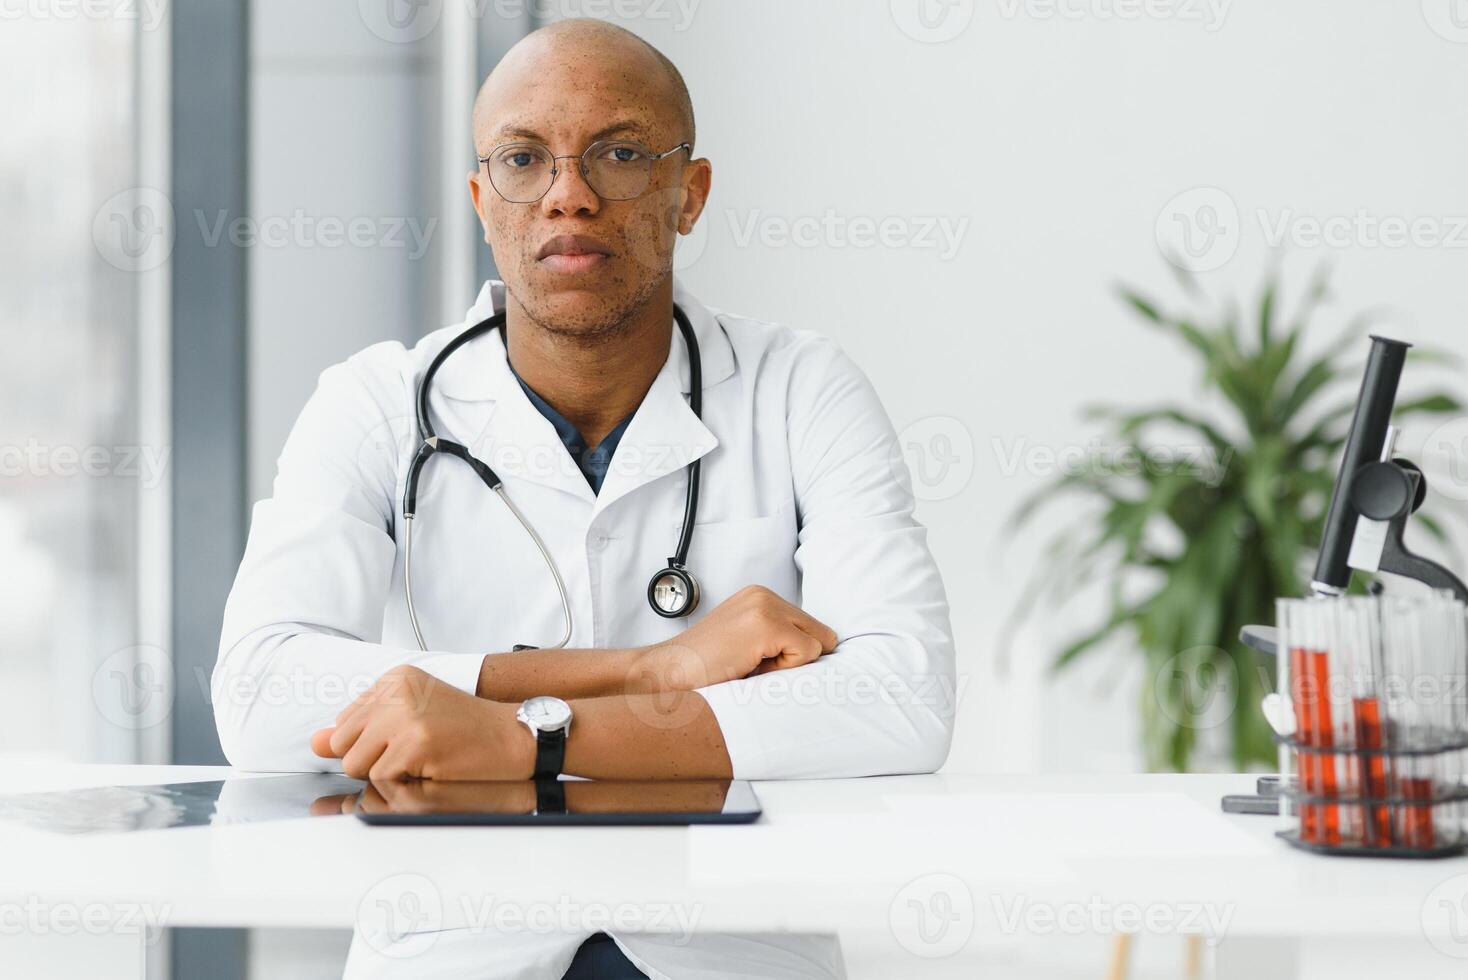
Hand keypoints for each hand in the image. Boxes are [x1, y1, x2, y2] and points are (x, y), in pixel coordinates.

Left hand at [310, 665, 532, 780]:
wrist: (512, 738)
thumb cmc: (465, 731)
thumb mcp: (409, 720)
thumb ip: (360, 730)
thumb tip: (315, 743)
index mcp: (394, 678)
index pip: (345, 723)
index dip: (373, 743)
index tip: (407, 738)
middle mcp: (396, 690)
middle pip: (343, 744)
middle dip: (372, 760)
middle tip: (414, 752)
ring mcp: (405, 715)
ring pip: (355, 764)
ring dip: (386, 774)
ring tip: (421, 759)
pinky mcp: (414, 742)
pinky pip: (379, 779)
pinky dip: (402, 783)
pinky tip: (430, 767)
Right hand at [634, 585, 838, 691]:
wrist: (666, 673)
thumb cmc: (704, 668)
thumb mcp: (746, 641)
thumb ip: (779, 637)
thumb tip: (829, 649)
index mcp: (761, 596)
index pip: (810, 628)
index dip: (793, 654)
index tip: (758, 661)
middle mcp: (765, 595)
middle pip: (820, 634)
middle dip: (796, 658)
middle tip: (753, 665)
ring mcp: (765, 607)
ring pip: (817, 644)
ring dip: (789, 664)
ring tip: (750, 665)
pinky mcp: (766, 625)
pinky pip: (808, 654)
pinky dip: (786, 669)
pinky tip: (750, 666)